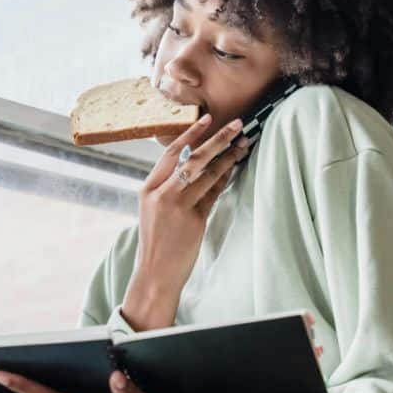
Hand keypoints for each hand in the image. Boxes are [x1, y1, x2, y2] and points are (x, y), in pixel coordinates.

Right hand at [134, 114, 248, 294]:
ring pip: (207, 174)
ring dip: (228, 158)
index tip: (207, 119)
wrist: (155, 273)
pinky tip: (236, 169)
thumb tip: (195, 163)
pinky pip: (214, 194)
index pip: (171, 153)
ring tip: (243, 144)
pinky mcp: (194, 220)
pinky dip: (226, 180)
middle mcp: (161, 194)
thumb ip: (169, 187)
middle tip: (236, 124)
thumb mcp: (154, 210)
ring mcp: (178, 207)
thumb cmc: (157, 241)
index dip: (191, 134)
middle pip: (193, 158)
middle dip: (217, 138)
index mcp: (148, 188)